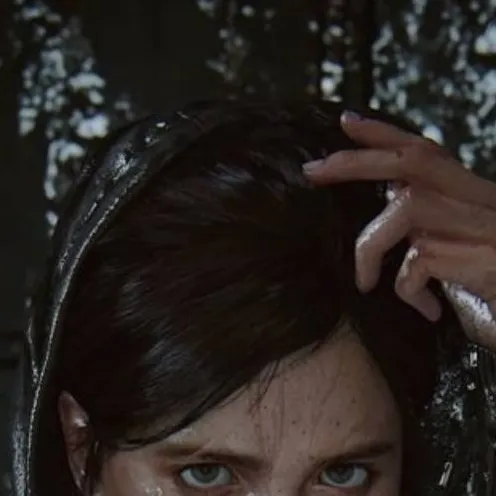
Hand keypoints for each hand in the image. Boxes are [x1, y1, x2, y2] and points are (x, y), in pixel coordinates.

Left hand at [304, 111, 495, 349]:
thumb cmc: (495, 284)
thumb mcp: (458, 245)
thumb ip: (428, 220)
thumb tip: (386, 200)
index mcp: (471, 194)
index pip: (424, 149)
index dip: (384, 132)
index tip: (345, 121)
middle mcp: (478, 200)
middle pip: (411, 160)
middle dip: (356, 161)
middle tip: (312, 170)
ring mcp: (482, 227)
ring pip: (405, 210)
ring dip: (370, 249)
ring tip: (366, 282)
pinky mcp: (482, 259)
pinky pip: (418, 262)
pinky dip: (407, 289)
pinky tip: (426, 310)